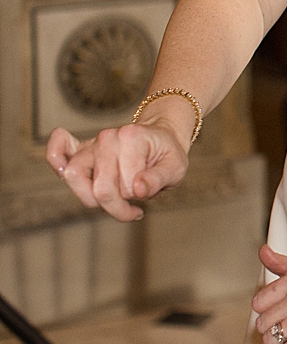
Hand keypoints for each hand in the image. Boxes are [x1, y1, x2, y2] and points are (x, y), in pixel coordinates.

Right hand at [46, 120, 189, 222]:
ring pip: (74, 176)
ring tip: (111, 199)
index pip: (123, 186)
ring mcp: (93, 144)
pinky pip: (58, 151)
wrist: (161, 139)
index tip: (146, 195)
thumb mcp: (176, 167)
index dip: (134, 199)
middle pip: (99, 187)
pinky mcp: (81, 150)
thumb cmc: (167, 155)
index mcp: (132, 138)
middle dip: (116, 205)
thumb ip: (158, 179)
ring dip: (91, 197)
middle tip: (132, 204)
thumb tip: (137, 190)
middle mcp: (108, 138)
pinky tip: (64, 169)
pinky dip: (54, 159)